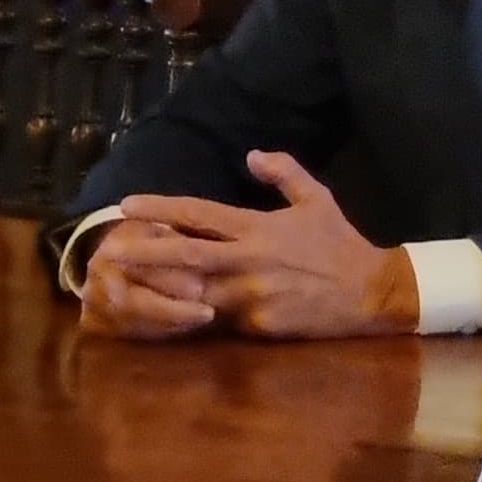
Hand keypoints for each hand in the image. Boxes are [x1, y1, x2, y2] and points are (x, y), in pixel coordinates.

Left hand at [106, 155, 416, 339]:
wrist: (372, 291)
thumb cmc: (340, 243)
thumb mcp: (318, 199)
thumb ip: (284, 174)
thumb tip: (251, 155)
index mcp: (258, 228)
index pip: (200, 214)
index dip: (161, 208)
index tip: (127, 204)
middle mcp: (249, 260)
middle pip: (184, 255)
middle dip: (143, 252)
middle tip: (108, 251)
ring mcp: (251, 295)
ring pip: (191, 293)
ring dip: (158, 288)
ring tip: (126, 284)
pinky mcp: (257, 326)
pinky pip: (216, 321)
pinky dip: (191, 316)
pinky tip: (167, 314)